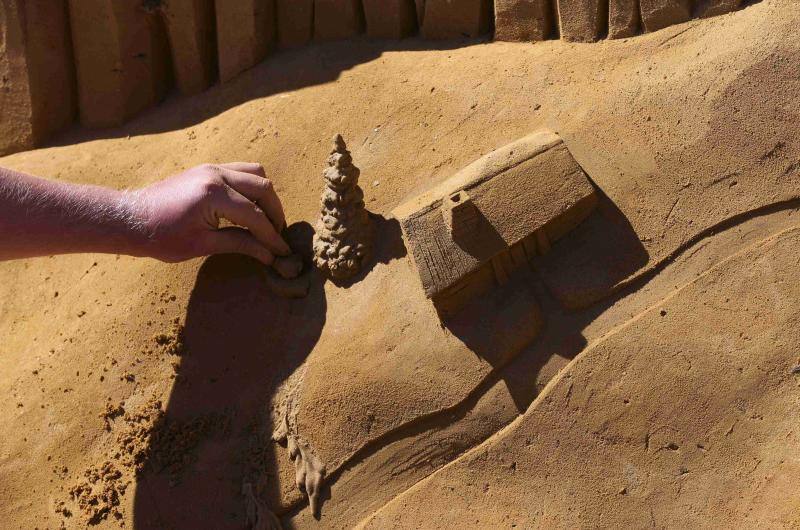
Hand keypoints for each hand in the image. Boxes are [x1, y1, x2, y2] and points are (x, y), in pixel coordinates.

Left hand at [132, 163, 288, 264]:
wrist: (130, 219)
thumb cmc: (161, 237)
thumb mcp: (203, 245)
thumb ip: (240, 245)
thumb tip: (269, 254)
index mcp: (214, 194)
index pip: (255, 215)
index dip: (272, 236)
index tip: (282, 252)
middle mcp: (216, 174)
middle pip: (263, 187)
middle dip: (275, 213)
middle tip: (277, 236)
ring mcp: (212, 167)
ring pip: (255, 173)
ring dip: (266, 196)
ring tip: (267, 220)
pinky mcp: (208, 169)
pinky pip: (242, 170)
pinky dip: (253, 187)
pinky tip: (252, 207)